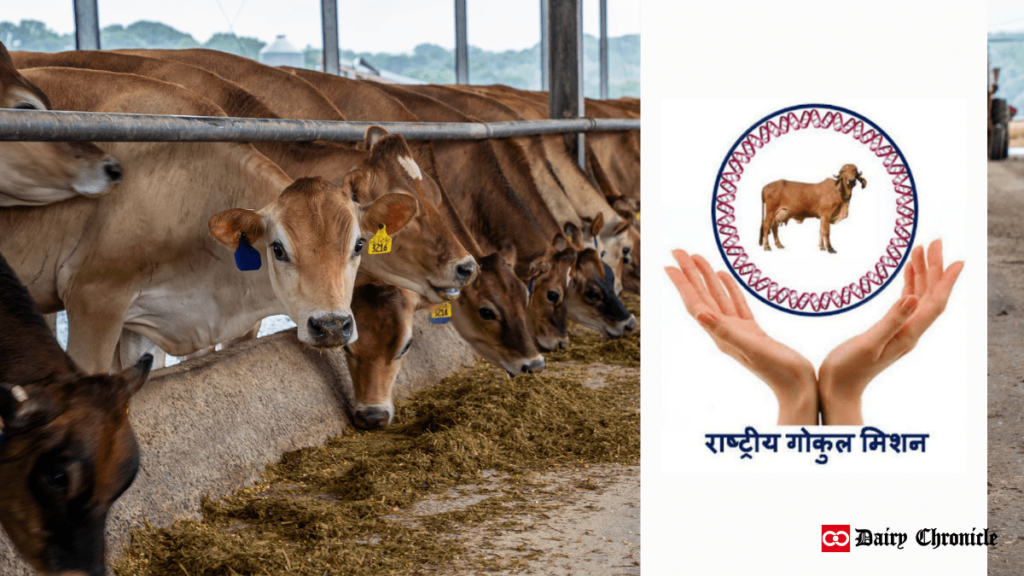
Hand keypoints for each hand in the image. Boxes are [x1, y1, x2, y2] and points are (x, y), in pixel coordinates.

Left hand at [665, 250, 817, 424]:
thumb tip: (699, 315)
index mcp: (721, 334)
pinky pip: (736, 304)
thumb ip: (726, 332)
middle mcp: (725, 331)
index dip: (682, 284)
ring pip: (718, 297)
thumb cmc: (778, 371)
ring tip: (696, 257)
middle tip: (677, 249)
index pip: (696, 303)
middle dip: (689, 273)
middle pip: (702, 296)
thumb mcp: (751, 348)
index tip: (669, 263)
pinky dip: (729, 289)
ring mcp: (738, 331)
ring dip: (706, 277)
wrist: (798, 388)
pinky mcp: (753, 332)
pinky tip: (724, 276)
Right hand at [818, 239, 963, 424]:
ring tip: (920, 249)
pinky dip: (908, 284)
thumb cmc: (848, 369)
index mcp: (908, 334)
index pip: (934, 303)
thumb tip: (911, 298)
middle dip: (934, 268)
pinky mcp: (889, 330)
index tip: (957, 260)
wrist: (838, 388)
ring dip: (922, 273)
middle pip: (929, 296)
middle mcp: (909, 332)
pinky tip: (906, 273)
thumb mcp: (868, 344)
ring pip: (918, 297)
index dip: (946, 281)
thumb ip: (890, 322)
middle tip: (934, 241)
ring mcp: (900, 331)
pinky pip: (906, 303)